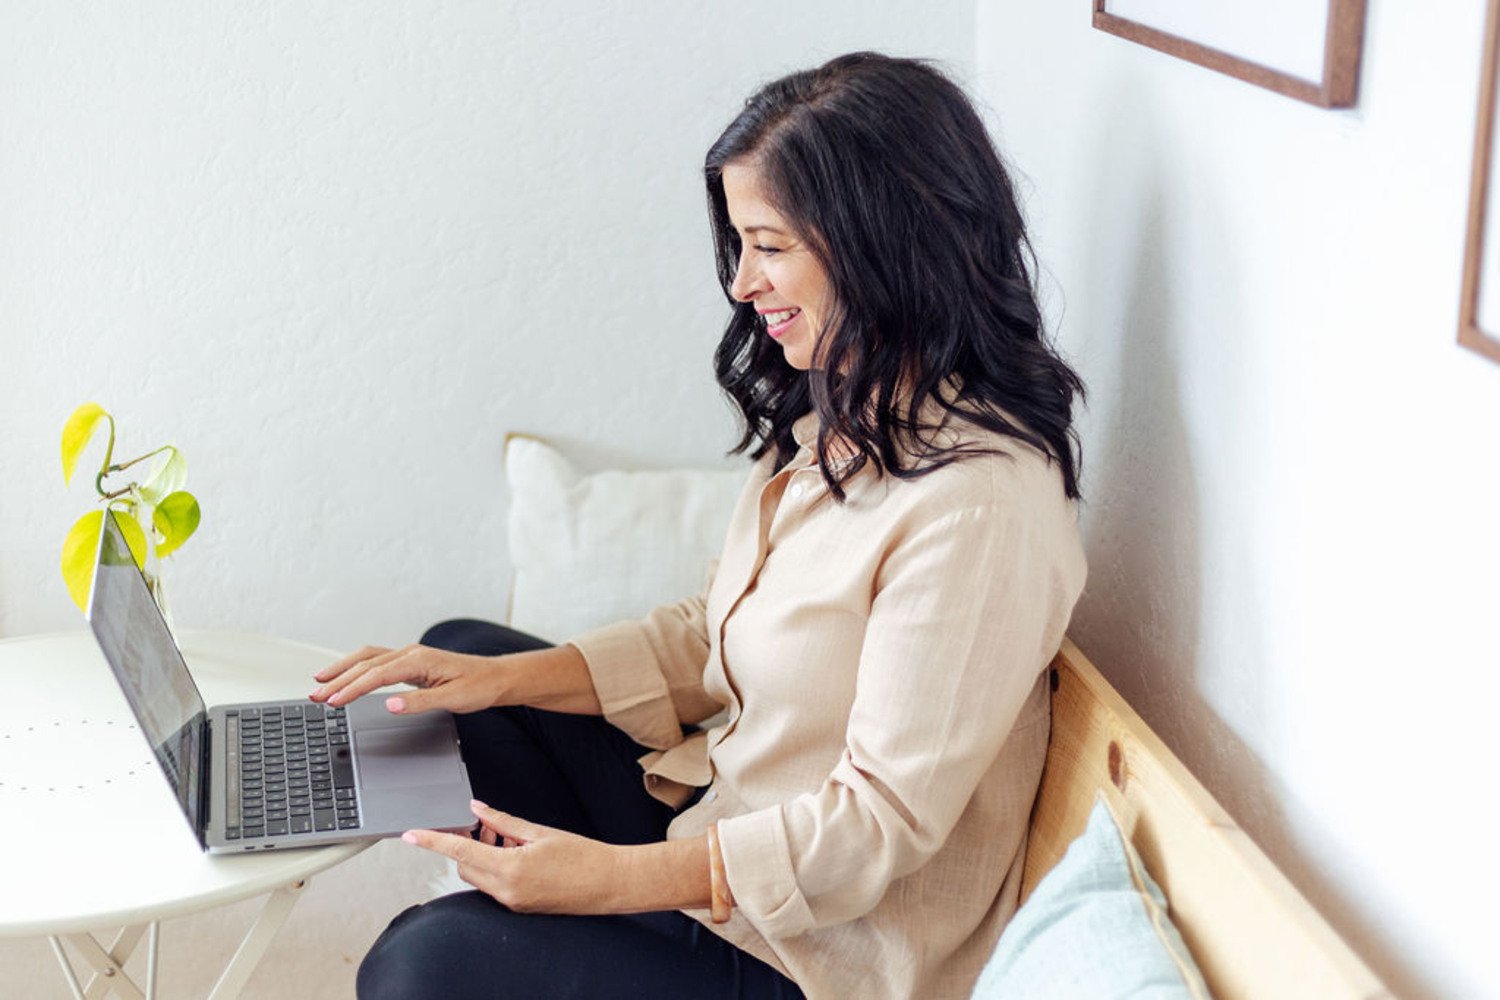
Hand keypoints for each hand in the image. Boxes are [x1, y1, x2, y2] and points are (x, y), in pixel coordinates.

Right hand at [309, 644, 507, 713]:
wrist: (496, 677)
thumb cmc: (478, 686)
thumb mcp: (453, 699)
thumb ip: (420, 702)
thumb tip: (390, 705)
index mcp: (420, 660)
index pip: (377, 675)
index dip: (352, 688)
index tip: (332, 701)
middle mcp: (411, 653)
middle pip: (366, 664)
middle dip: (338, 679)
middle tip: (315, 695)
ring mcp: (410, 656)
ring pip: (368, 658)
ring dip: (342, 669)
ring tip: (319, 682)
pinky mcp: (411, 662)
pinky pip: (377, 660)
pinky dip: (356, 667)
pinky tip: (345, 674)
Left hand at [404, 801, 627, 913]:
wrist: (609, 883)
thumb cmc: (582, 856)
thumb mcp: (541, 832)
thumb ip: (504, 822)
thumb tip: (477, 809)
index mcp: (511, 868)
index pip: (460, 851)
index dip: (433, 841)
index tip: (411, 835)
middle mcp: (506, 890)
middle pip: (465, 865)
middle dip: (467, 844)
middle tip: (485, 825)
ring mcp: (512, 902)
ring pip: (479, 876)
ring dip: (483, 855)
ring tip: (507, 837)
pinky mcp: (519, 907)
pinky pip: (494, 886)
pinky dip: (495, 867)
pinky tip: (515, 852)